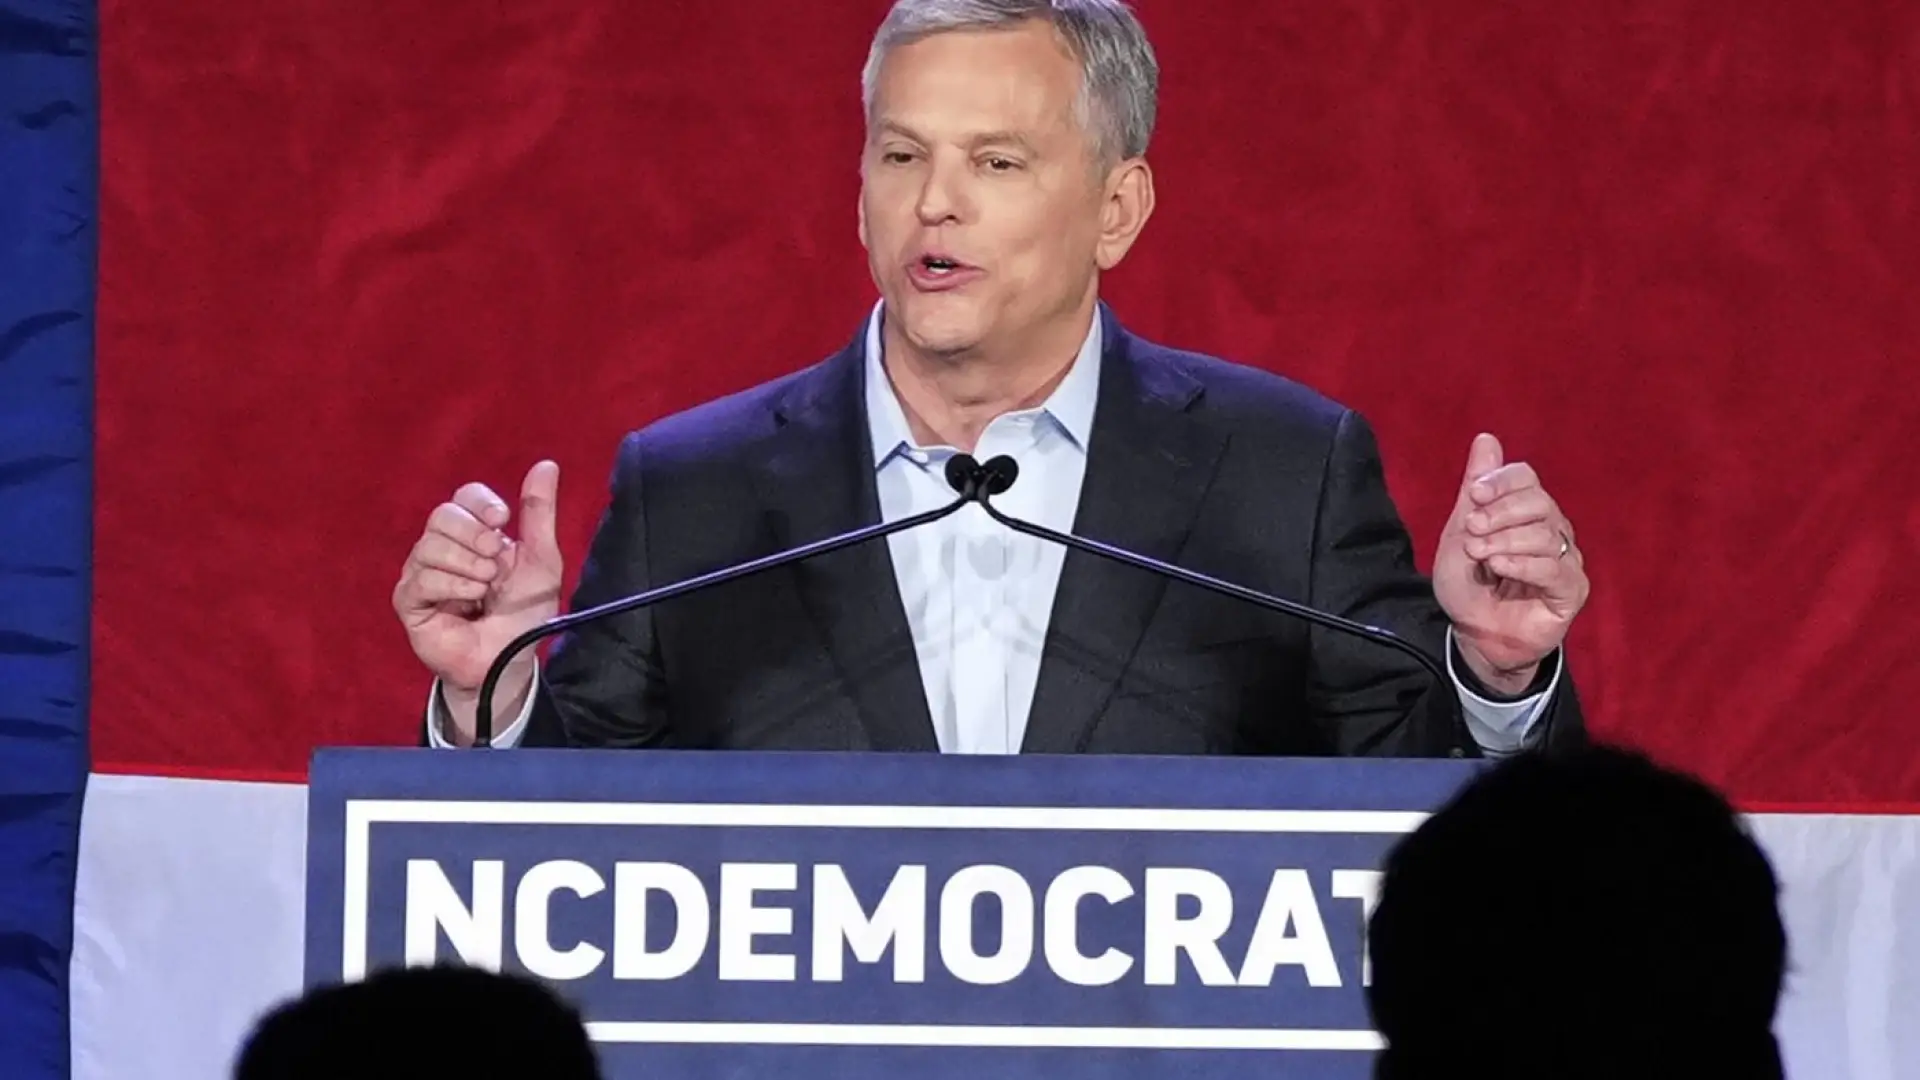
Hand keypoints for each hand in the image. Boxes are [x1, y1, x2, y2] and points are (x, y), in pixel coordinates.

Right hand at [393, 462, 563, 715]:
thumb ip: (540, 514)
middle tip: (495, 564)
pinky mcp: (409, 600)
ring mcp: (422, 573)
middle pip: (443, 515)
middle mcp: (443, 548)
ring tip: (485, 590)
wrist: (510, 660)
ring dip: (468, 567)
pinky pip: (421, 578)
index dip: (480, 503)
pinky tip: (469, 602)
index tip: (502, 519)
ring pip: (430, 546)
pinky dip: (452, 587)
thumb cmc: (523, 613)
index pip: (464, 497)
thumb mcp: (541, 560)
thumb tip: (547, 464)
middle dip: (474, 536)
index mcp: (474, 534)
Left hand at [1432, 434, 1587, 693]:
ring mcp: (1566, 559)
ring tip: (1479, 555)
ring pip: (1545, 534)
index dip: (1502, 481)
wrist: (1474, 634)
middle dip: (1500, 513)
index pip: (1526, 478)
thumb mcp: (1461, 533)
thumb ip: (1476, 488)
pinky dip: (1523, 564)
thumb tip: (1486, 437)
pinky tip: (1499, 567)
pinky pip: (1554, 568)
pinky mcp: (1571, 590)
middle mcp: (1552, 530)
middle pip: (1538, 502)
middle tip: (1472, 531)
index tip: (1475, 496)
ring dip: (1505, 541)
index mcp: (1527, 511)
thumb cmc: (1470, 585)